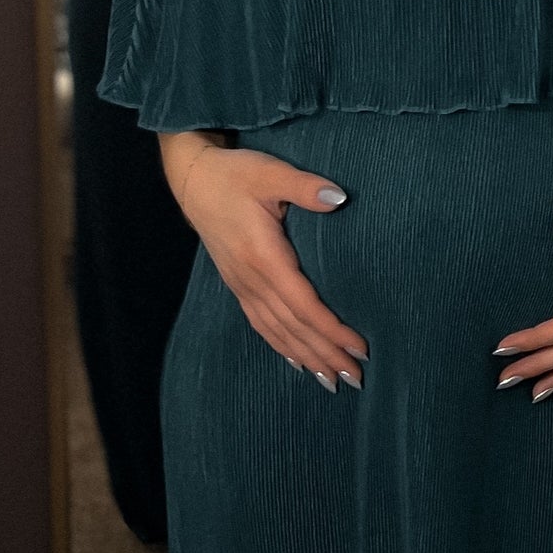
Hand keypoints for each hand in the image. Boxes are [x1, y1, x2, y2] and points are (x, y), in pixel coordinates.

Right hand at [179, 144, 368, 391]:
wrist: (194, 180)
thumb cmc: (236, 174)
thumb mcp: (270, 172)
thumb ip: (304, 186)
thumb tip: (339, 197)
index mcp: (263, 256)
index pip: (303, 305)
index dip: (331, 330)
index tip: (358, 347)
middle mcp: (252, 279)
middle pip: (293, 327)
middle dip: (325, 354)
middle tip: (355, 379)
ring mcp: (242, 286)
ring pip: (277, 332)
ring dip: (306, 358)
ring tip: (332, 381)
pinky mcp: (238, 285)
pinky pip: (261, 325)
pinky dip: (281, 347)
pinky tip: (297, 363)